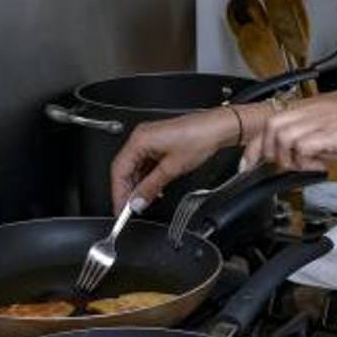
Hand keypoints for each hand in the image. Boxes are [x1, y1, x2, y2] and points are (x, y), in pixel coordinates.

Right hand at [110, 108, 239, 210]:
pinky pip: (145, 162)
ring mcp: (150, 139)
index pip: (119, 170)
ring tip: (143, 201)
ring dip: (138, 185)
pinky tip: (153, 188)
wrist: (219, 127)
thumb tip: (137, 202)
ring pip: (135, 167)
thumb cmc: (200, 137)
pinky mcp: (159, 142)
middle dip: (127, 190)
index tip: (120, 209)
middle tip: (130, 209)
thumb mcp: (172, 169)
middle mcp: (142, 137)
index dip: (118, 193)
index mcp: (140, 139)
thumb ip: (151, 187)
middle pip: (125, 168)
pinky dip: (147, 177)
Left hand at [242, 101, 336, 173]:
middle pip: (271, 126)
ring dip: (287, 157)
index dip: (257, 145)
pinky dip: (305, 162)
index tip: (249, 164)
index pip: (273, 121)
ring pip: (282, 136)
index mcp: (317, 109)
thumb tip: (305, 160)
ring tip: (304, 167)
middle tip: (268, 170)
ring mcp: (323, 121)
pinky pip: (302, 148)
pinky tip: (321, 166)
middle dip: (263, 152)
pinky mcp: (331, 133)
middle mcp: (316, 111)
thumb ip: (319, 144)